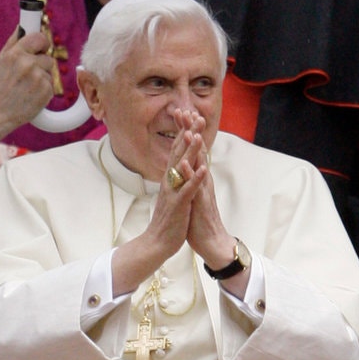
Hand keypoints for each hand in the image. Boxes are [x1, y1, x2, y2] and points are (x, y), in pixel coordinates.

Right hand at [0, 27, 55, 152]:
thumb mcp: (0, 61)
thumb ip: (12, 42)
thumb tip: (22, 27)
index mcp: (16, 54)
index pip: (39, 38)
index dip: (41, 43)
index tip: (40, 48)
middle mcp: (28, 64)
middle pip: (47, 57)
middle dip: (40, 64)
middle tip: (27, 75)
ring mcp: (38, 78)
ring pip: (49, 72)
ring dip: (42, 78)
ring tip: (26, 87)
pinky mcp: (46, 92)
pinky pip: (51, 85)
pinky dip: (43, 90)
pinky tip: (31, 95)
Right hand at [110, 110, 205, 295]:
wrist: (157, 243)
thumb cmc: (168, 220)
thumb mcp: (172, 194)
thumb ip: (175, 178)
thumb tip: (178, 164)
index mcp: (170, 179)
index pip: (177, 151)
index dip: (184, 133)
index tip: (190, 117)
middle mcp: (169, 182)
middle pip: (178, 154)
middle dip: (187, 134)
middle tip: (194, 116)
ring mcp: (173, 193)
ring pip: (181, 168)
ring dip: (190, 152)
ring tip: (198, 136)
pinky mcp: (178, 206)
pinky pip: (187, 191)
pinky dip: (194, 180)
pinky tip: (201, 170)